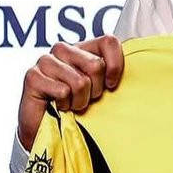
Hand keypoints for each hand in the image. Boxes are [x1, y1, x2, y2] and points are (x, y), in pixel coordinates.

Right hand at [18, 35, 124, 149]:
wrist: (51, 131)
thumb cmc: (79, 110)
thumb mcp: (102, 92)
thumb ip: (114, 77)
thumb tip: (139, 73)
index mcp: (84, 49)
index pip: (108, 41)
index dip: (115, 66)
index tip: (112, 86)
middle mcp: (64, 49)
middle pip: (96, 65)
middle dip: (95, 91)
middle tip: (85, 99)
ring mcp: (46, 60)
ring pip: (80, 81)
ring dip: (79, 101)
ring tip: (71, 104)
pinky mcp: (33, 75)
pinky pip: (63, 90)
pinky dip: (64, 105)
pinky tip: (57, 106)